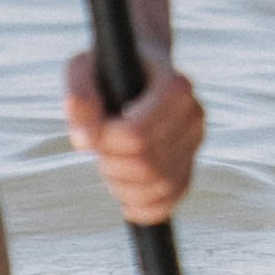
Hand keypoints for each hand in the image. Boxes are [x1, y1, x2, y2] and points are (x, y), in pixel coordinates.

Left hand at [63, 46, 204, 223]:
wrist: (137, 67)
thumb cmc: (106, 66)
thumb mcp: (83, 67)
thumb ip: (79, 95)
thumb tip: (86, 141)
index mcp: (174, 85)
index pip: (137, 135)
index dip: (107, 143)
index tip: (92, 132)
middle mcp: (194, 113)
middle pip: (148, 164)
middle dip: (112, 166)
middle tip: (98, 151)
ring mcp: (195, 141)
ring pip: (162, 186)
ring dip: (124, 188)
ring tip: (108, 167)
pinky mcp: (190, 162)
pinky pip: (175, 198)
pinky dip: (148, 208)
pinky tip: (126, 202)